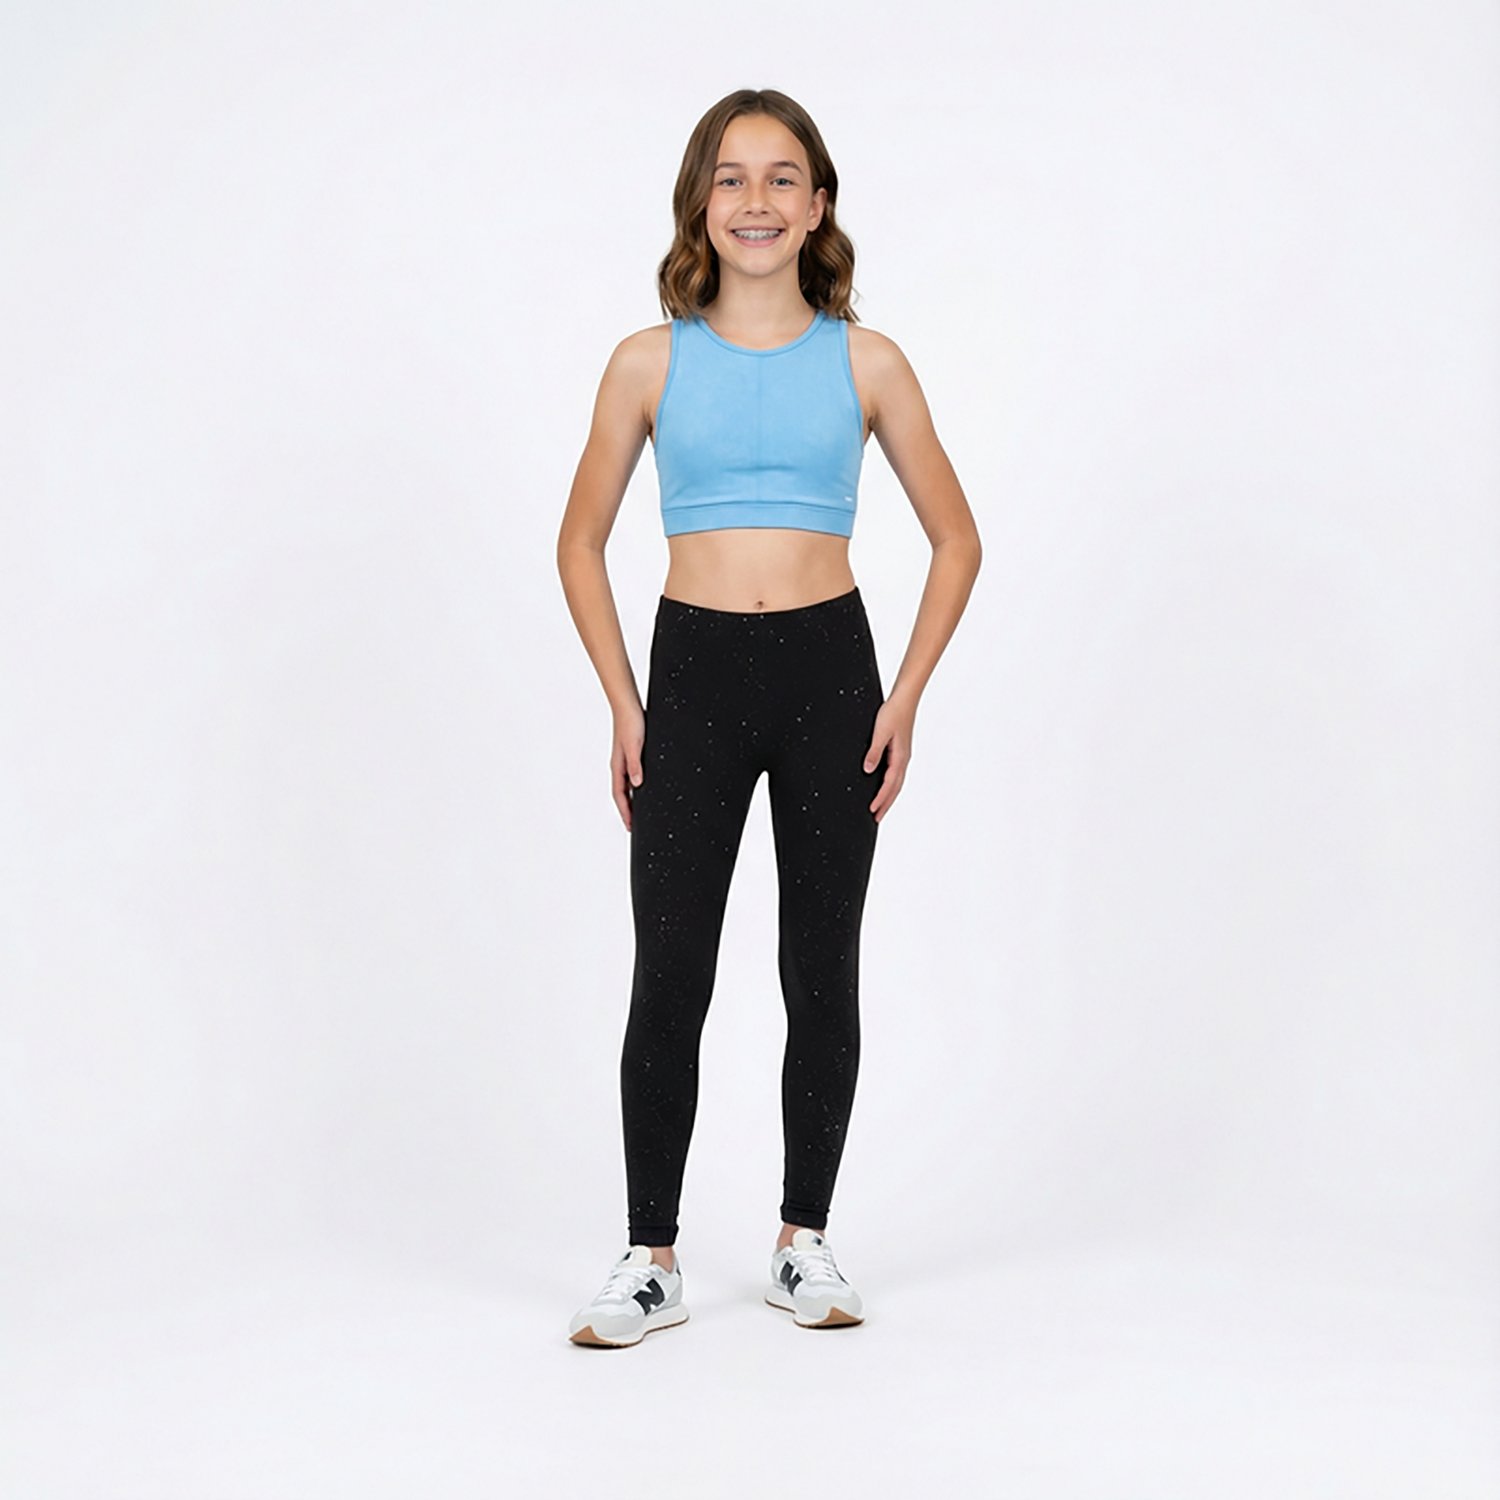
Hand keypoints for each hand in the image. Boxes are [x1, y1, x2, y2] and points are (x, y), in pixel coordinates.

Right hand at [612, 705, 645, 831]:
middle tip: (632, 825)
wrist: (628, 705)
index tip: (630, 826)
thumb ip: (635, 765)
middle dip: (626, 810)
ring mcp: (624, 760)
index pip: (619, 795)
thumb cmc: (630, 722)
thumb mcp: (635, 746)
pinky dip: (634, 786)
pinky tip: (641, 787)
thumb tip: (637, 785)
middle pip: (621, 794)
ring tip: (636, 811)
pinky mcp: (631, 753)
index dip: (625, 812)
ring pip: (626, 785)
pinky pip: (631, 776)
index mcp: (618, 766)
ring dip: (630, 799)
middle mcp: (620, 765)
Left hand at [863, 695, 913, 823]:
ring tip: (880, 808)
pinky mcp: (900, 751)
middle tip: (876, 818)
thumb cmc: (893, 713)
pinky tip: (884, 786)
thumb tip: (868, 770)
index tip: (872, 811)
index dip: (880, 799)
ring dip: (888, 796)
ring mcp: (903, 756)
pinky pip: (896, 774)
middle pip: (895, 788)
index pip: (889, 784)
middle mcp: (903, 759)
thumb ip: (874, 752)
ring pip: (896, 782)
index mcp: (900, 757)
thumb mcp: (880, 733)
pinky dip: (890, 785)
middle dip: (886, 804)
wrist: (905, 700)